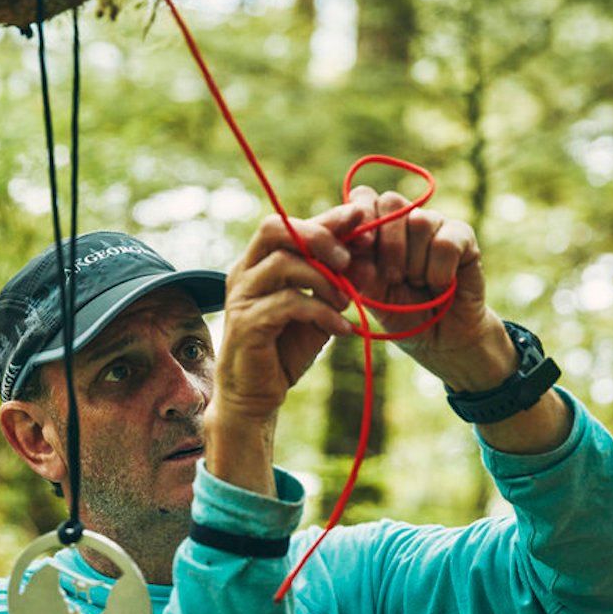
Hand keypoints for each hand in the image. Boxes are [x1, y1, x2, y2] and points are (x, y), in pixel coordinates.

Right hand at [203, 204, 371, 494]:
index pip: (290, 224)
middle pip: (275, 229)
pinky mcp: (247, 323)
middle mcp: (245, 272)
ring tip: (348, 301)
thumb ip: (339, 283)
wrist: (256, 395)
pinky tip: (342, 329)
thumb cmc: (285, 348)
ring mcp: (242, 296)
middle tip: (349, 259)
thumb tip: (370, 257)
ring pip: (283, 263)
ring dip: (324, 279)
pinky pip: (288, 303)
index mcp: (259, 262)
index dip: (326, 218)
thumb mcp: (320, 309)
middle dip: (318, 236)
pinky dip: (322, 313)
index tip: (361, 219)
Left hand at [344, 187, 516, 391]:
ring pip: (419, 222)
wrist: (440, 338)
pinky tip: (439, 284)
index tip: (360, 249)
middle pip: (391, 202)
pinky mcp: (463, 236)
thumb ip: (356, 269)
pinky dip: (438, 271)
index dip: (360, 218)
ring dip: (414, 264)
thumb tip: (345, 248)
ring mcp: (435, 224)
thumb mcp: (370, 295)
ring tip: (417, 284)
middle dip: (388, 245)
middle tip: (392, 278)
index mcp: (376, 227)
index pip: (364, 198)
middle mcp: (405, 219)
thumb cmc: (401, 314)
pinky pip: (446, 242)